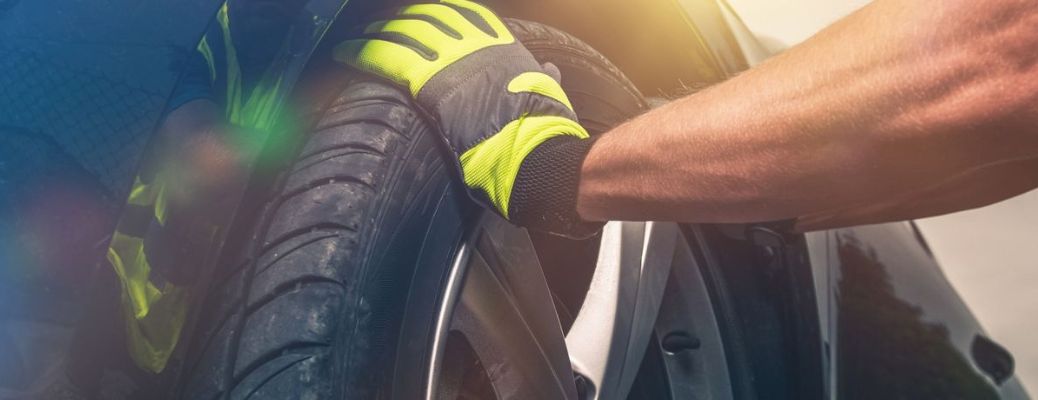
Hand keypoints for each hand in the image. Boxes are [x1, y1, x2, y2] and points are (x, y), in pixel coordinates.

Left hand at [334, 0, 589, 224]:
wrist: (532, 146)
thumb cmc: (544, 128)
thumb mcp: (549, 92)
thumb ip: (544, 77)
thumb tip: (552, 70)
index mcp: (502, 45)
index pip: (465, 14)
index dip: (440, 13)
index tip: (423, 15)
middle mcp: (475, 44)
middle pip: (428, 17)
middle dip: (402, 20)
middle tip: (380, 26)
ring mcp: (451, 58)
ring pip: (403, 32)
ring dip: (376, 34)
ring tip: (357, 39)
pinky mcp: (429, 80)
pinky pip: (386, 56)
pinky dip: (361, 52)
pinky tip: (344, 53)